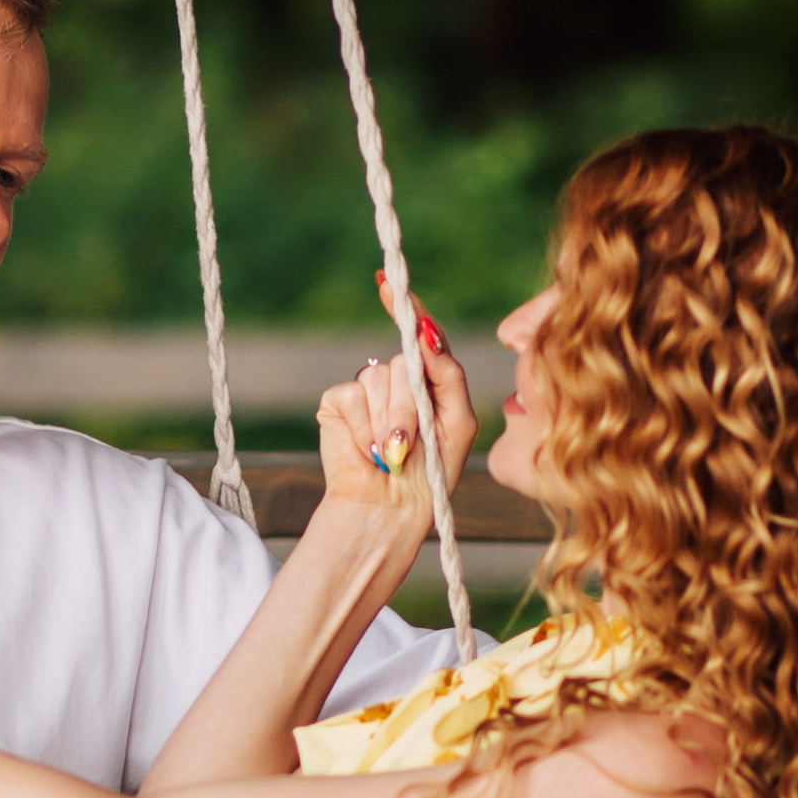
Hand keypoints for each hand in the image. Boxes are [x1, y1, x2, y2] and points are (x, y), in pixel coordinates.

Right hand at [315, 291, 475, 552]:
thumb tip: (425, 333)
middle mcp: (397, 380)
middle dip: (410, 404)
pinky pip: (353, 394)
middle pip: (405, 361)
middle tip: (410, 443)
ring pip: (379, 379)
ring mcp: (366, 390)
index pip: (421, 336)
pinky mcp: (338, 403)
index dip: (409, 309)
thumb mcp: (458, 422)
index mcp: (428, 380)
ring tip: (392, 453)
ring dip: (390, 422)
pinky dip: (365, 426)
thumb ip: (448, 375)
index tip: (392, 286)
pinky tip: (369, 450)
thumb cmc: (431, 473)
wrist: (392, 510)